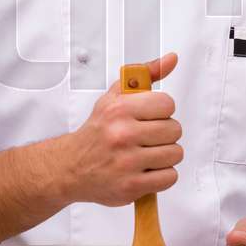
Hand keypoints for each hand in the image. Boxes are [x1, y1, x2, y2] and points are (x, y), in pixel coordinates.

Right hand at [56, 52, 182, 207]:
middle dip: (164, 134)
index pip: (167, 104)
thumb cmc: (96, 132)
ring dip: (165, 155)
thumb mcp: (114, 97)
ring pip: (175, 154)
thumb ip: (144, 75)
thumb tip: (171, 59)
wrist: (70, 167)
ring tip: (147, 154)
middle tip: (147, 137)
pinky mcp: (132, 186)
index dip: (161, 111)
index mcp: (119, 110)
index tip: (150, 116)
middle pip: (174, 130)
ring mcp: (127, 162)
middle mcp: (122, 135)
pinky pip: (170, 177)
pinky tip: (146, 169)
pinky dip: (161, 175)